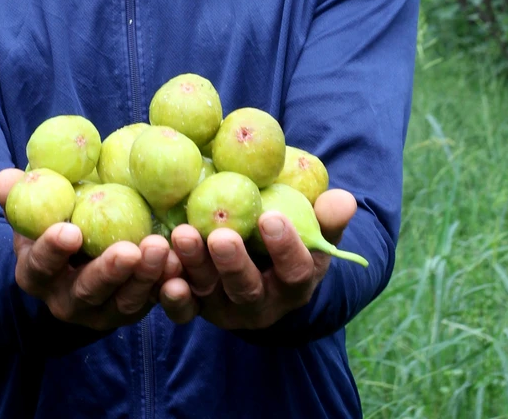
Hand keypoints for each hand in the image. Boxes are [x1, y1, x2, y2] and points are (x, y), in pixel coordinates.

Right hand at [0, 168, 180, 329]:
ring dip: (144, 279)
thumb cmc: (49, 223)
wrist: (70, 264)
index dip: (53, 250)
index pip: (40, 264)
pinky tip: (182, 264)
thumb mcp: (30, 210)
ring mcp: (101, 311)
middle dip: (108, 273)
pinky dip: (167, 286)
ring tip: (162, 249)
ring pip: (124, 303)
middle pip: (87, 292)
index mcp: (37, 273)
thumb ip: (19, 195)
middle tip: (129, 250)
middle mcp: (66, 300)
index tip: (70, 231)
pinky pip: (152, 303)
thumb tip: (5, 177)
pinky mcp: (132, 310)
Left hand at [158, 188, 357, 329]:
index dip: (285, 248)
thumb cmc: (288, 238)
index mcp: (293, 284)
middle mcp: (259, 303)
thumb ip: (326, 218)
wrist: (258, 267)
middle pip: (246, 288)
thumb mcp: (311, 229)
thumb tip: (345, 199)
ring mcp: (224, 308)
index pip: (294, 272)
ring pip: (208, 293)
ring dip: (194, 266)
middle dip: (233, 264)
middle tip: (221, 235)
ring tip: (182, 235)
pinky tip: (162, 274)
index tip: (271, 218)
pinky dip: (171, 295)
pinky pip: (181, 309)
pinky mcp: (195, 308)